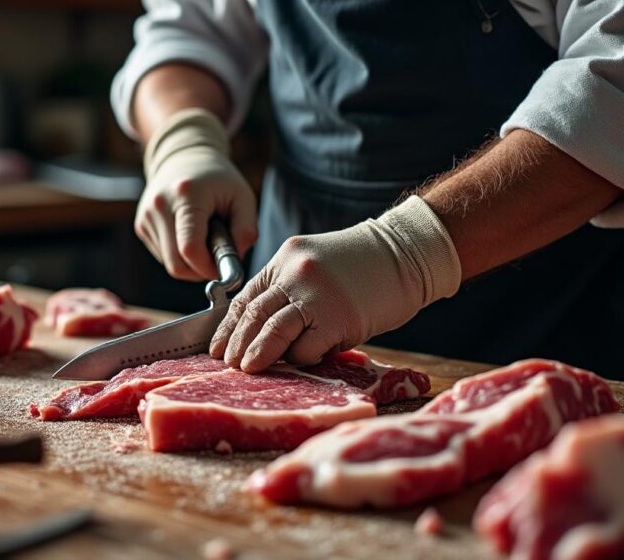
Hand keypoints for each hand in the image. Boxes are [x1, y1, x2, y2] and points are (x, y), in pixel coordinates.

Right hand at [136, 108, 257, 280]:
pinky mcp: (141, 225)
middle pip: (176, 265)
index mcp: (187, 196)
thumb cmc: (218, 180)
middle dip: (199, 271)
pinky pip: (163, 256)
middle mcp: (160, 205)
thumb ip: (246, 230)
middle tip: (216, 258)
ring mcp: (147, 216)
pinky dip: (179, 255)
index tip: (223, 265)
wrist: (185, 158)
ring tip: (204, 238)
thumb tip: (236, 262)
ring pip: (169, 264)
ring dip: (190, 263)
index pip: (190, 249)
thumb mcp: (243, 197)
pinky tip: (188, 234)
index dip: (208, 267)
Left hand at [210, 196, 461, 372]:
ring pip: (272, 332)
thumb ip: (288, 290)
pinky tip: (301, 362)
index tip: (217, 346)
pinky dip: (301, 358)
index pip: (245, 297)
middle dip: (237, 343)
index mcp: (284, 260)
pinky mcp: (338, 318)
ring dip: (257, 355)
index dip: (228, 326)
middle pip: (253, 315)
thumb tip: (261, 332)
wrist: (406, 254)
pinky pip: (307, 348)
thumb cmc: (362, 266)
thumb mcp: (314, 265)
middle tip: (227, 363)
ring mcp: (316, 296)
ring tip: (247, 369)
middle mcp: (294, 274)